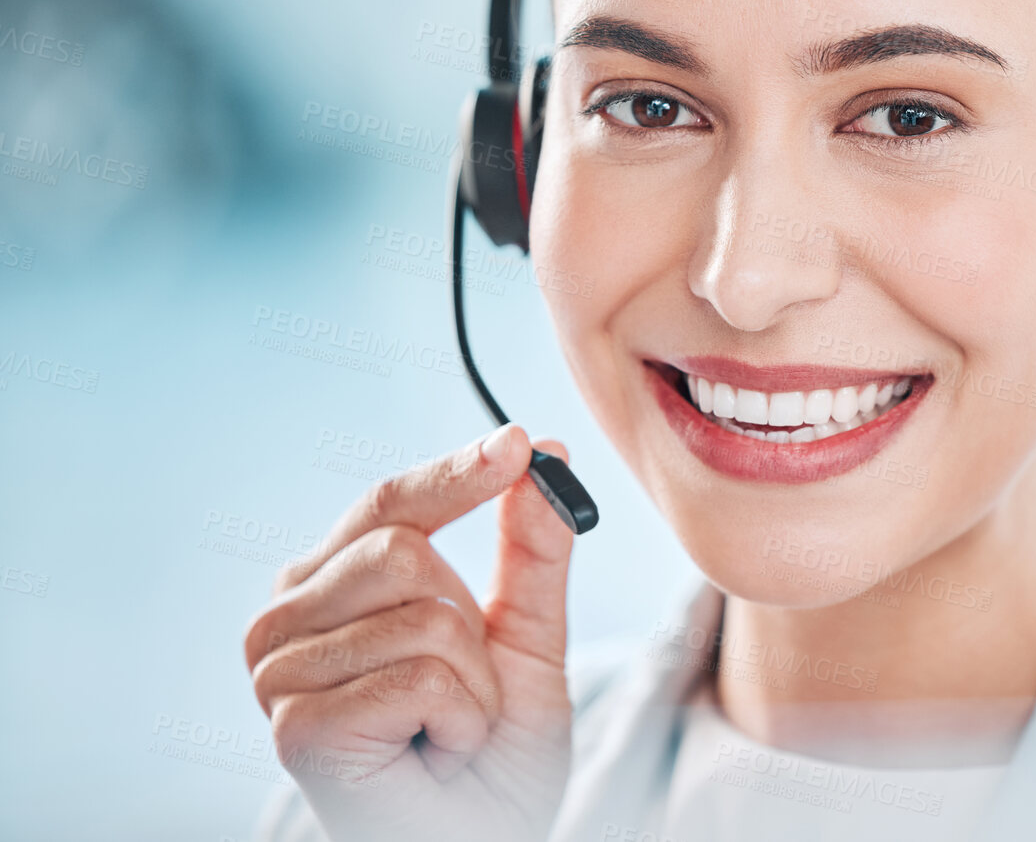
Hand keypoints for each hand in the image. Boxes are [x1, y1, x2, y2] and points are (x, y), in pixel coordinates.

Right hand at [244, 425, 575, 841]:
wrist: (481, 839)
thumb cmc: (490, 751)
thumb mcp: (526, 634)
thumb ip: (530, 548)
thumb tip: (544, 452)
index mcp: (331, 582)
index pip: (390, 502)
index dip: (456, 472)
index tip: (518, 443)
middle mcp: (287, 619)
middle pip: (404, 550)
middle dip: (470, 625)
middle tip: (463, 692)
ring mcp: (280, 674)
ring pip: (423, 614)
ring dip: (472, 683)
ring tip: (447, 728)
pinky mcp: (298, 728)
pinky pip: (422, 677)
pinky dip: (460, 721)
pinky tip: (433, 755)